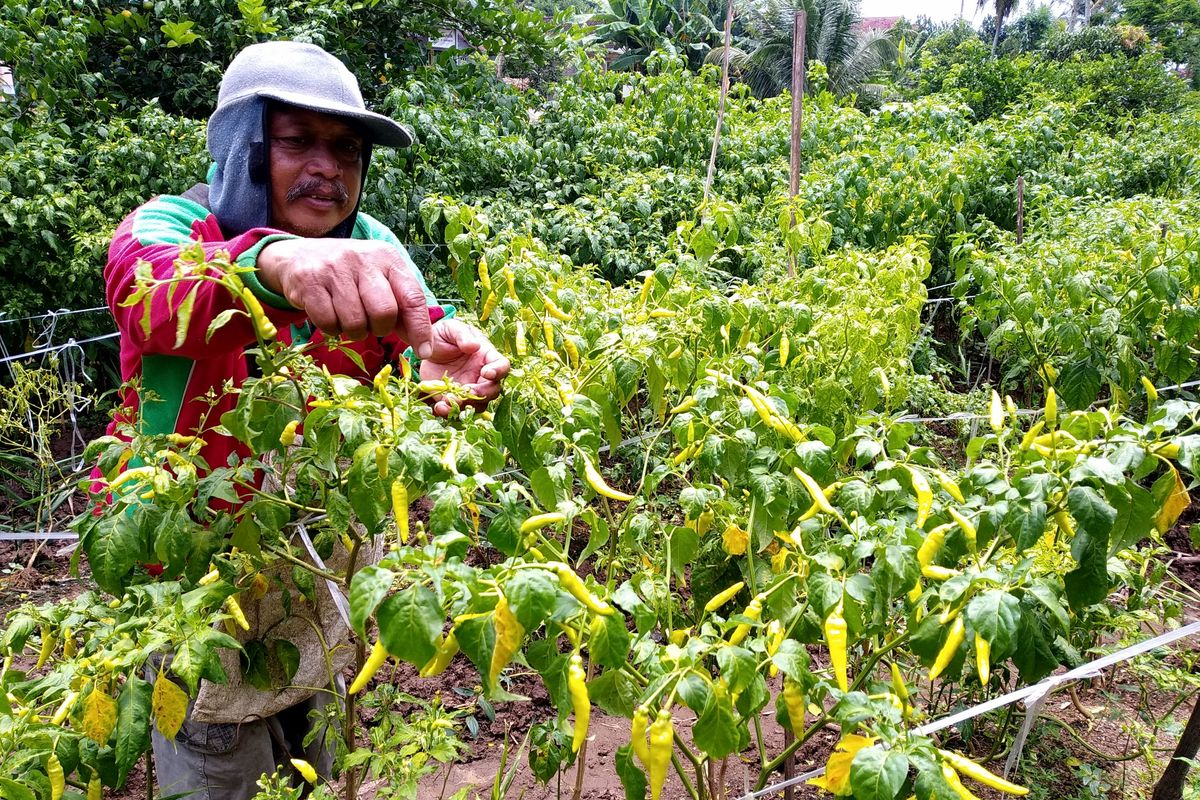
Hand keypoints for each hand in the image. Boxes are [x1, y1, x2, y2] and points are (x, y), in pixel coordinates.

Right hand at [257, 238, 433, 357]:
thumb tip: (422, 343)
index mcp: (387, 257)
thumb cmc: (349, 274)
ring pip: (355, 322)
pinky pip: (328, 323)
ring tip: (348, 317)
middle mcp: (363, 259)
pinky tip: (330, 314)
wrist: (299, 256)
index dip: (420, 328)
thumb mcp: (379, 279)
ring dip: (354, 331)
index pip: (412, 297)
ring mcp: (335, 268)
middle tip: (370, 324)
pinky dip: (331, 328)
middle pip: (384, 312)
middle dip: (380, 328)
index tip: (424, 352)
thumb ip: (401, 306)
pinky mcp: (310, 281)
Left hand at [419, 319, 510, 416]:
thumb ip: (462, 335)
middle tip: (467, 391)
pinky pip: (458, 410)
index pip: (502, 365)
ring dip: (466, 406)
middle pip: (493, 390)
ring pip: (478, 405)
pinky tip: (440, 407)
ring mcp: (470, 389)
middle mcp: (482, 376)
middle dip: (482, 393)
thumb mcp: (451, 329)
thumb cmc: (443, 335)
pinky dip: (450, 412)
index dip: (498, 371)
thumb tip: (474, 346)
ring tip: (449, 402)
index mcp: (486, 357)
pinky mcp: (455, 398)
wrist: (426, 349)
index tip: (485, 373)